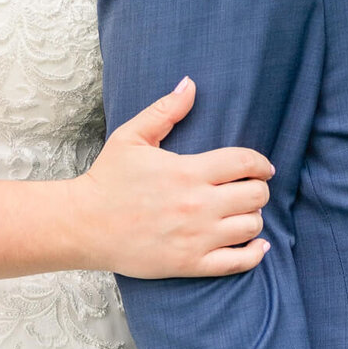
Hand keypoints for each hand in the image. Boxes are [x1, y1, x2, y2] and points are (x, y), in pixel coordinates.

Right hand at [72, 77, 272, 277]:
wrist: (84, 225)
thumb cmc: (107, 179)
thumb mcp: (131, 136)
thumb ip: (165, 110)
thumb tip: (190, 84)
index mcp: (186, 171)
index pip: (243, 163)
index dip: (261, 163)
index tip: (263, 167)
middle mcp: (197, 204)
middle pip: (254, 195)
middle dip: (258, 188)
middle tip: (250, 188)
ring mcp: (195, 237)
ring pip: (251, 226)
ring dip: (253, 216)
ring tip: (243, 212)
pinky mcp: (190, 263)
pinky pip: (237, 262)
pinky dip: (254, 253)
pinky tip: (257, 245)